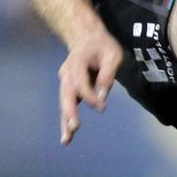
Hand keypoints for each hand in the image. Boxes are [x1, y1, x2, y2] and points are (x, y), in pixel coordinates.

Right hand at [59, 26, 123, 144]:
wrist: (86, 37)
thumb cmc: (102, 45)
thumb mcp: (112, 54)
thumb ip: (107, 74)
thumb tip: (102, 98)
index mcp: (77, 61)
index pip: (81, 82)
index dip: (90, 96)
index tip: (102, 107)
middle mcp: (67, 72)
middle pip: (66, 94)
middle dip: (70, 111)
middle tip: (74, 127)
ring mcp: (65, 80)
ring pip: (64, 102)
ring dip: (65, 120)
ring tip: (66, 139)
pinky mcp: (69, 88)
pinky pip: (67, 104)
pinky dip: (66, 119)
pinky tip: (68, 136)